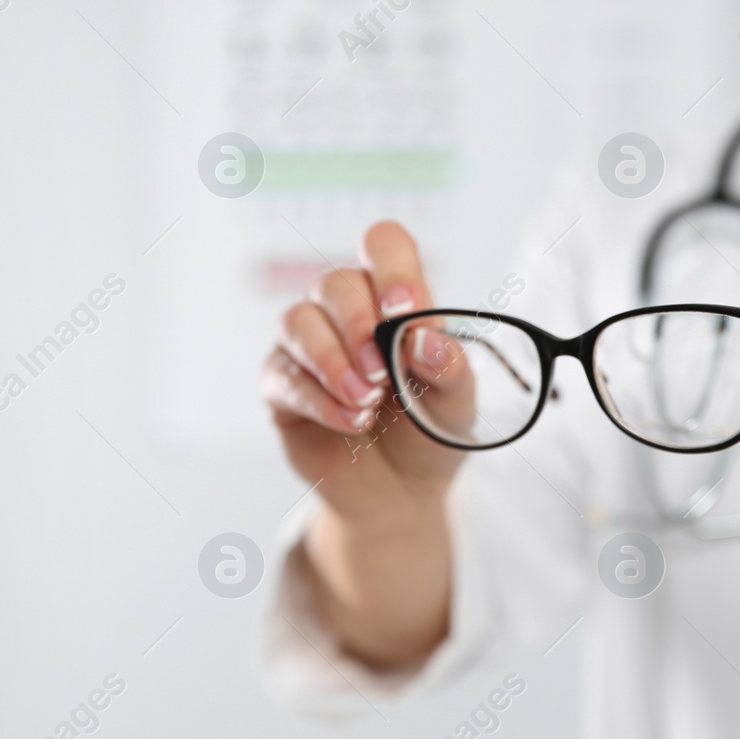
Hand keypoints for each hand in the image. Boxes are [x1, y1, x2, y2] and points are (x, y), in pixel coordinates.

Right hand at [262, 221, 469, 525]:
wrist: (399, 492)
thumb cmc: (429, 433)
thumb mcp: (457, 406)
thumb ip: (451, 370)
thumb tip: (426, 340)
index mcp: (394, 298)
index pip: (383, 245)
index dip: (391, 268)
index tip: (405, 310)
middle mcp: (345, 311)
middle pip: (335, 282)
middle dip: (359, 326)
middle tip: (382, 375)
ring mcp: (307, 345)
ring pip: (298, 321)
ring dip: (334, 363)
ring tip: (366, 403)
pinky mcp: (281, 385)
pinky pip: (286, 375)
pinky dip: (320, 399)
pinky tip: (350, 421)